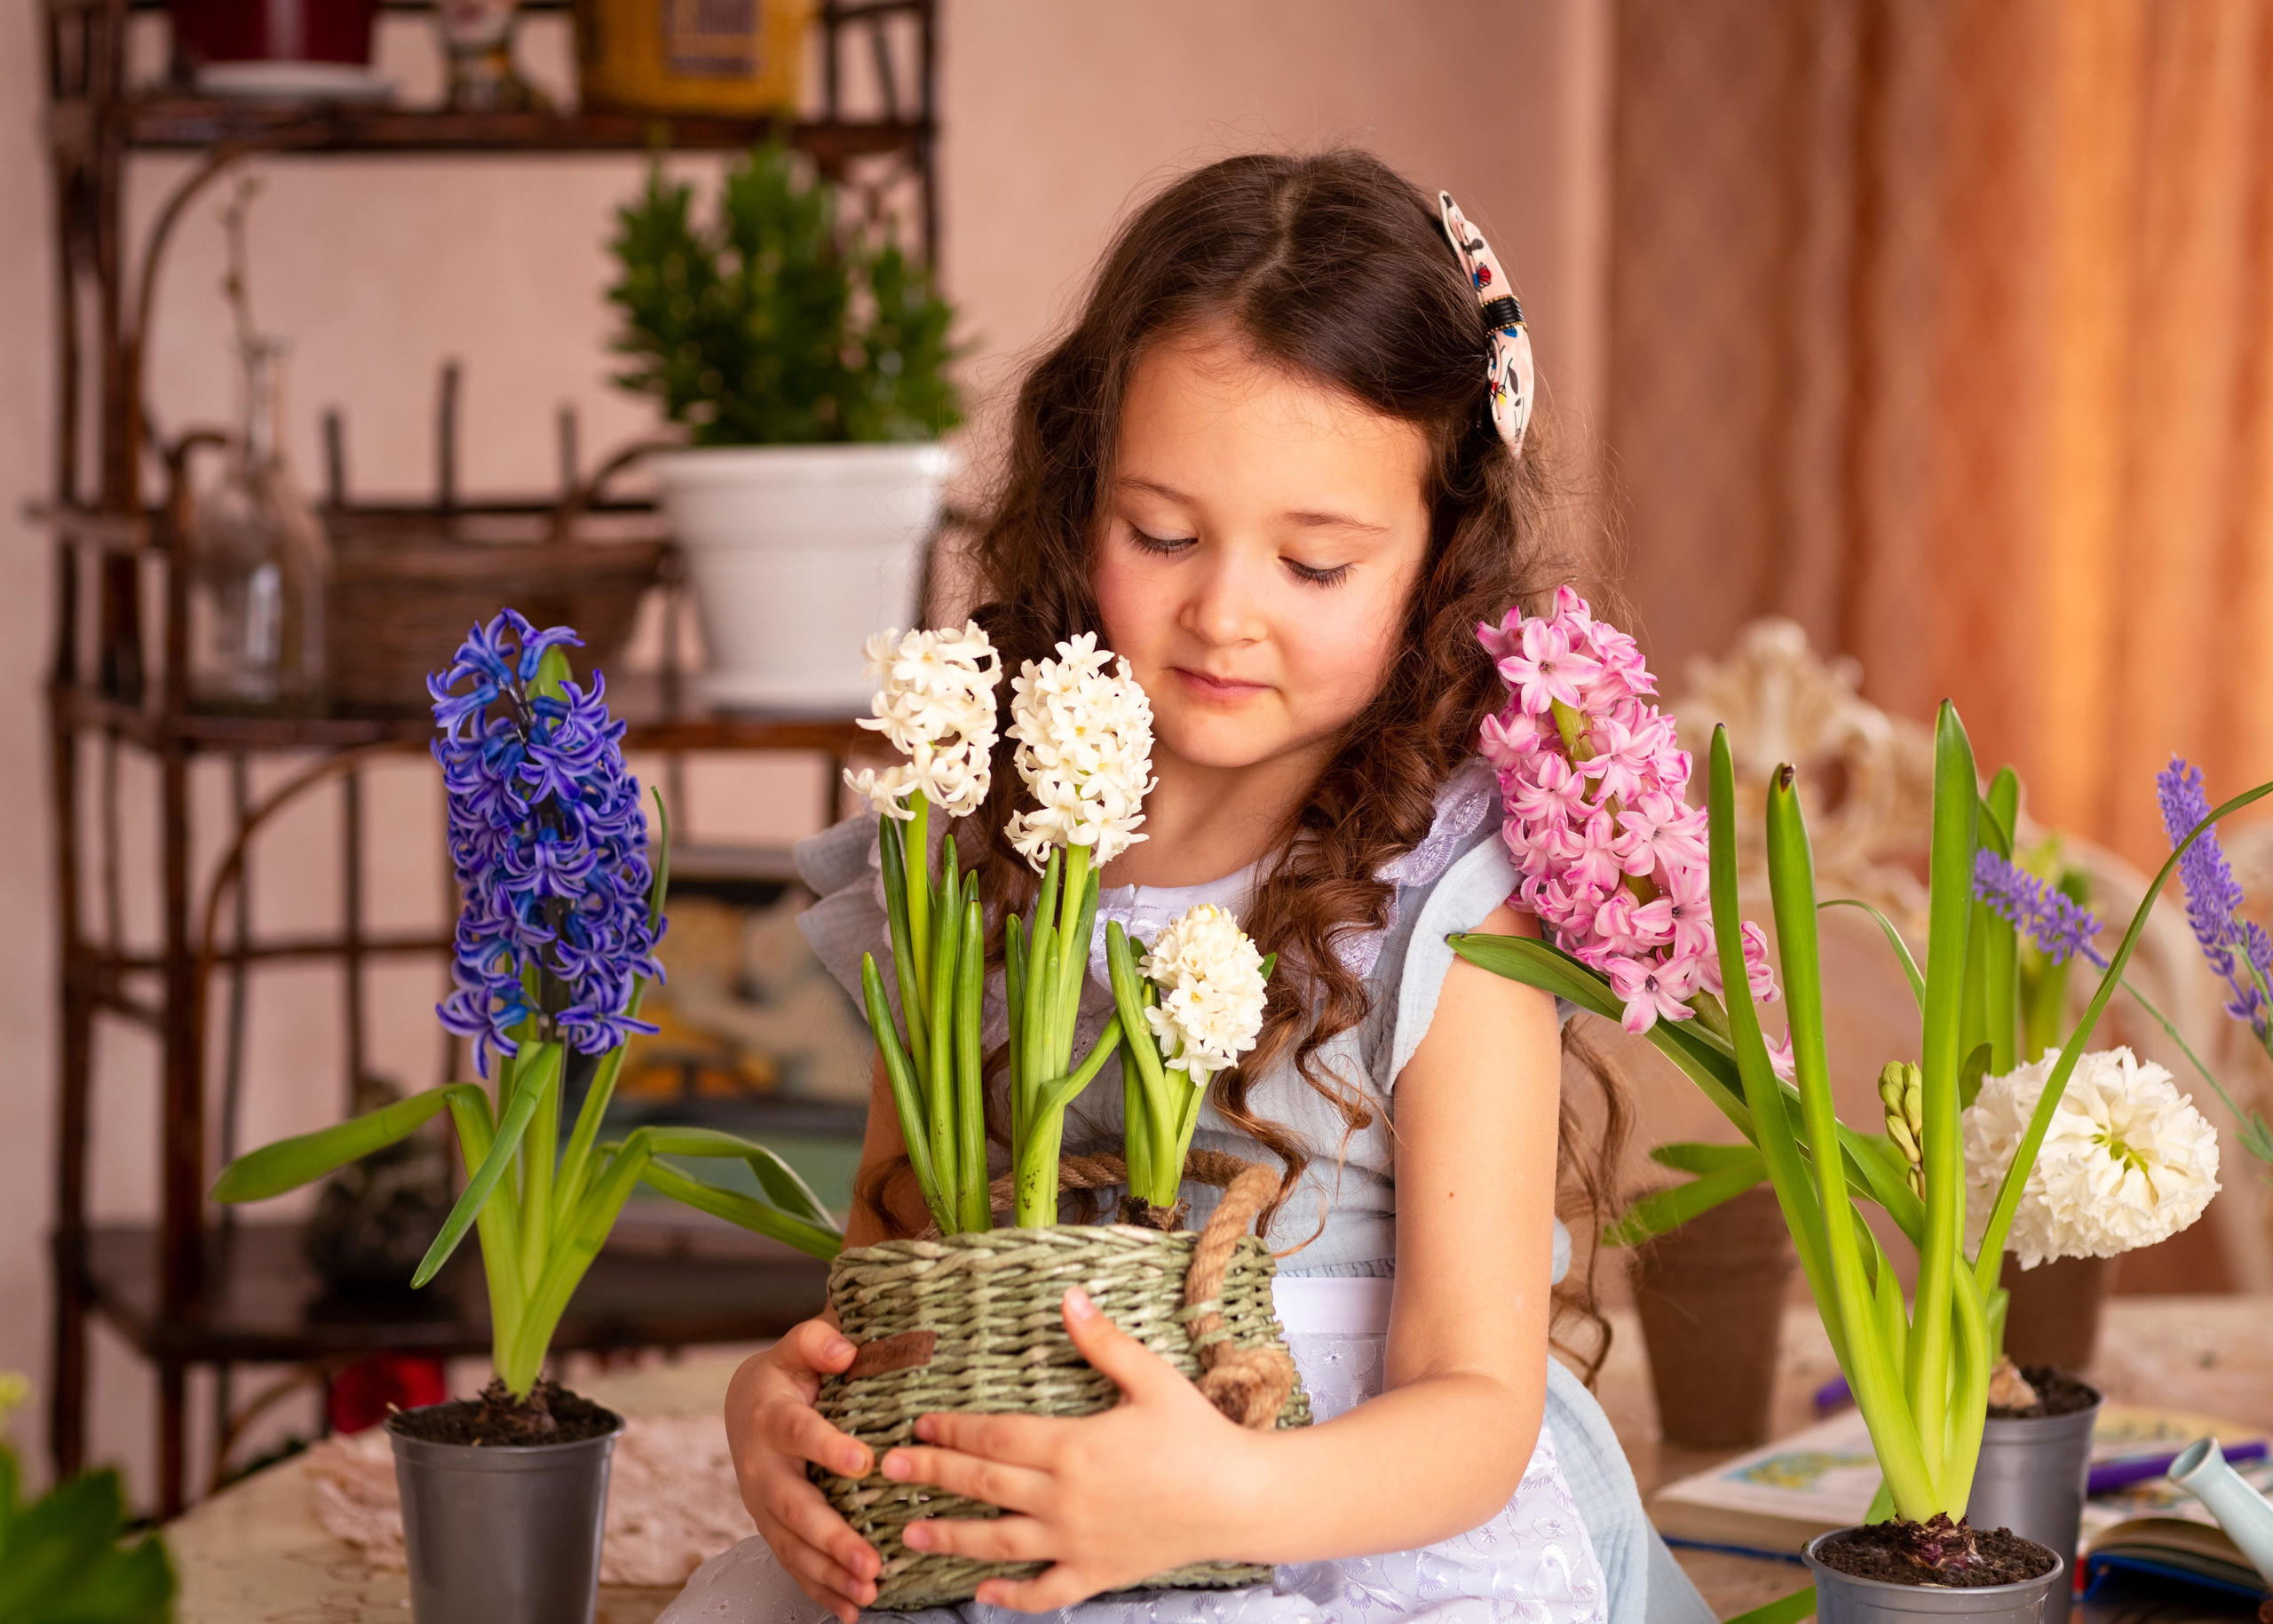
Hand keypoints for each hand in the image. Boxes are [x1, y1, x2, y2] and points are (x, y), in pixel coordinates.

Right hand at [724, 1318, 880, 1622]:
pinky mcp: (771, 1527)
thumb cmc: (787, 1375)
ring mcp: (763, 1503)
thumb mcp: (797, 1348)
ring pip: (793, 1544)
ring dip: (829, 1572)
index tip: (864, 1463)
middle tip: (870, 1560)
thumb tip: (845, 1350)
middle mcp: (762, 1466)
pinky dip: (819, 1589)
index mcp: (772, 1416)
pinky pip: (792, 1563)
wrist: (744, 1407)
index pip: (800, 1432)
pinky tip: (851, 1610)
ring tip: (869, 1590)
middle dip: (831, 1537)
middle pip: (795, 1505)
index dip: (828, 1447)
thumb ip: (817, 1341)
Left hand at [878, 1286, 1261, 1610]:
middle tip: (886, 1468)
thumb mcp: (1152, 1378)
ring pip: (999, 1542)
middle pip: (983, 1484)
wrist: (1240, 1500)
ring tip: (910, 1533)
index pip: (994, 1436)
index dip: (952, 1429)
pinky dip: (1011, 1598)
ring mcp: (1077, 1542)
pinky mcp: (1097, 1574)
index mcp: (1072, 1447)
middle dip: (931, 1474)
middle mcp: (1065, 1499)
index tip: (918, 1423)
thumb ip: (1103, 1340)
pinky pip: (1045, 1591)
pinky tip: (983, 1594)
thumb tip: (1068, 1295)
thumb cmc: (1199, 1436)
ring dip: (950, 1537)